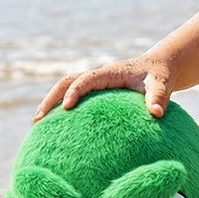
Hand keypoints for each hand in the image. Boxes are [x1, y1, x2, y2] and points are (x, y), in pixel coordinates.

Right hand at [32, 52, 173, 121]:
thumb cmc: (159, 76)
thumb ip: (159, 97)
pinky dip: (60, 109)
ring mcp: (94, 82)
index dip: (75, 92)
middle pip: (66, 82)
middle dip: (50, 99)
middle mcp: (98, 75)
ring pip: (65, 89)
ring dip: (50, 104)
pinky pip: (73, 97)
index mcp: (110, 72)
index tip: (67, 108)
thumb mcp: (162, 84)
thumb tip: (157, 114)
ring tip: (37, 126)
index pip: (86, 80)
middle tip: (38, 121)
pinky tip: (55, 130)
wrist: (159, 67)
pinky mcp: (95, 91)